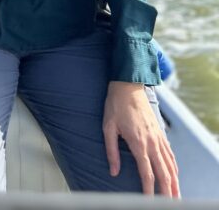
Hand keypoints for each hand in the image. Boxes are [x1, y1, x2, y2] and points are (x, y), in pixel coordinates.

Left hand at [103, 81, 179, 195]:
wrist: (128, 85)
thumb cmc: (115, 105)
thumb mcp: (108, 127)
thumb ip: (111, 151)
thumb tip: (113, 171)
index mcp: (138, 142)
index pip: (147, 173)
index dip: (148, 190)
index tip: (148, 201)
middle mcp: (152, 142)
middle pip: (163, 172)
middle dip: (167, 191)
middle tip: (169, 204)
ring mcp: (158, 137)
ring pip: (170, 165)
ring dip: (174, 182)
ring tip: (176, 195)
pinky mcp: (160, 132)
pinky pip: (170, 153)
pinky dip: (174, 167)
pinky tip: (174, 174)